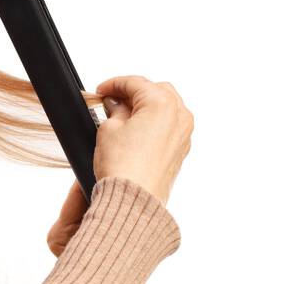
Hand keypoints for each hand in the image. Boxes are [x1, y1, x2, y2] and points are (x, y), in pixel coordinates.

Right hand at [88, 75, 193, 207]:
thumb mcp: (108, 129)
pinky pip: (169, 127)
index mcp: (162, 103)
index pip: (135, 83)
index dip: (113, 84)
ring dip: (145, 107)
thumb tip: (118, 105)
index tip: (101, 91)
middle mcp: (179, 115)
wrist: (133, 200)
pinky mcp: (181, 150)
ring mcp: (183, 134)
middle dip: (133, 93)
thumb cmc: (123, 168)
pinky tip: (136, 131)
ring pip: (165, 108)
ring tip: (123, 117)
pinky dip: (154, 123)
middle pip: (155, 91)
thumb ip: (114, 110)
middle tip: (111, 102)